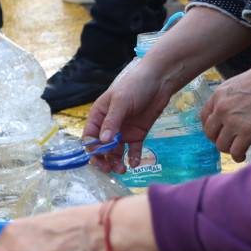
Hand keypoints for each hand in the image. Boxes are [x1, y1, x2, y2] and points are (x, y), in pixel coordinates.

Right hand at [82, 7, 250, 173]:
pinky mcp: (138, 134)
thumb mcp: (121, 102)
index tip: (100, 156)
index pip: (89, 136)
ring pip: (116, 152)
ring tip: (123, 170)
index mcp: (99, 116)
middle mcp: (109, 126)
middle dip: (103, 159)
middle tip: (110, 169)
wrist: (160, 80)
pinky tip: (135, 163)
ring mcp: (123, 131)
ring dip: (117, 162)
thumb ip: (112, 122)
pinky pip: (133, 150)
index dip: (92, 148)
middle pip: (101, 148)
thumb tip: (103, 141)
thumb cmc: (135, 85)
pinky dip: (134, 158)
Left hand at [201, 40, 250, 161]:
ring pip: (221, 145)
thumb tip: (226, 112)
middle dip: (217, 140)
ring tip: (236, 150)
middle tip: (226, 142)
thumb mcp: (237, 84)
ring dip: (228, 149)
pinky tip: (242, 156)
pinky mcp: (247, 131)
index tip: (216, 132)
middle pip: (210, 133)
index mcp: (218, 96)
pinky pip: (235, 151)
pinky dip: (237, 156)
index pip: (204, 117)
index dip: (209, 127)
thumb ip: (227, 98)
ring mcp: (233, 121)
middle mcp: (221, 109)